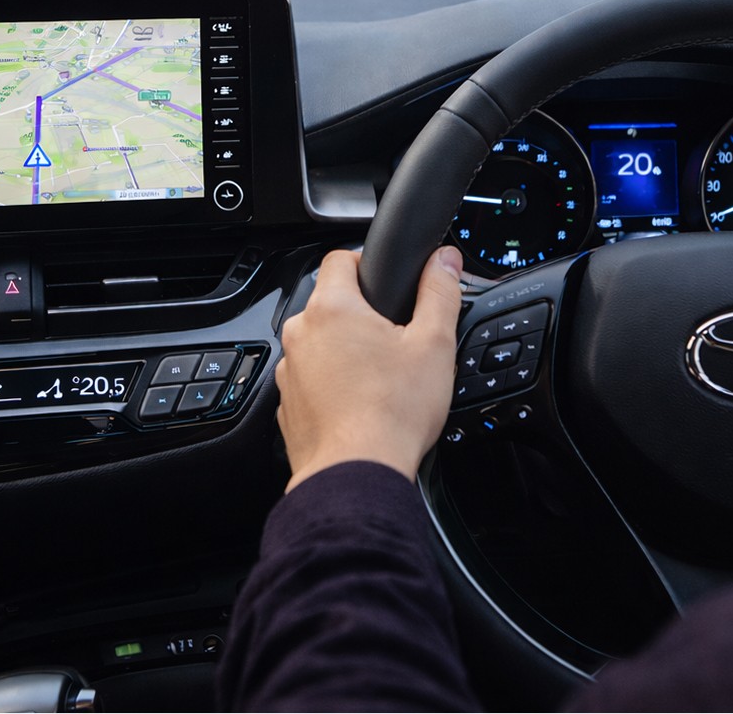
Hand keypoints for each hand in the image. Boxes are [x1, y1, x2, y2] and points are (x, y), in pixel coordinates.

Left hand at [276, 246, 464, 490]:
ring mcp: (289, 372)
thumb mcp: (434, 344)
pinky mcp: (288, 405)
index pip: (339, 258)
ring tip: (380, 377)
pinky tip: (360, 403)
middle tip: (394, 338)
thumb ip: (440, 293)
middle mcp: (300, 335)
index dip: (365, 262)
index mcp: (332, 308)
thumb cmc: (393, 413)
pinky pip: (311, 381)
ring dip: (344, 351)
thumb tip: (444, 260)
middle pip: (330, 304)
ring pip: (319, 345)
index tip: (385, 280)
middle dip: (360, 314)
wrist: (357, 474)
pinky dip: (332, 385)